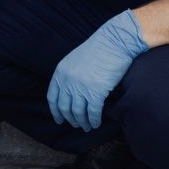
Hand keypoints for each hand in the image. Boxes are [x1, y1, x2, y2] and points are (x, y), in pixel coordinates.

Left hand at [47, 9, 148, 131]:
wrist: (115, 41)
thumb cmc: (99, 48)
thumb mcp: (75, 60)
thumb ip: (69, 75)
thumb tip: (70, 93)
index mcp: (61, 72)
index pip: (53, 98)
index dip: (56, 112)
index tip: (59, 119)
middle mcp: (68, 81)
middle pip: (65, 108)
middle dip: (70, 119)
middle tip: (76, 125)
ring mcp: (81, 88)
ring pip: (78, 113)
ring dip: (82, 122)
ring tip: (87, 127)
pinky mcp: (96, 92)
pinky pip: (92, 112)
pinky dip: (94, 120)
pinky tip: (96, 123)